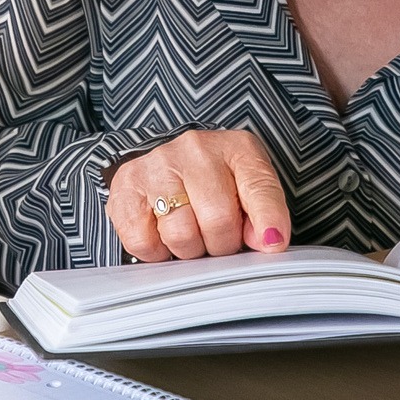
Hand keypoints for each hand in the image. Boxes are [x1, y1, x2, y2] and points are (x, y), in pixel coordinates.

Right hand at [107, 130, 291, 262]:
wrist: (170, 164)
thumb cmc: (216, 182)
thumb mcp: (249, 187)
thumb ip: (264, 212)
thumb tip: (268, 241)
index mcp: (237, 148)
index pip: (259, 188)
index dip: (268, 222)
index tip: (272, 244)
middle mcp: (196, 149)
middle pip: (218, 221)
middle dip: (221, 243)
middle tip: (216, 237)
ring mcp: (157, 164)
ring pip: (180, 235)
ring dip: (189, 249)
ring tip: (191, 233)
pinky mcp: (126, 185)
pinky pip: (143, 241)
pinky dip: (156, 251)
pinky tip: (163, 233)